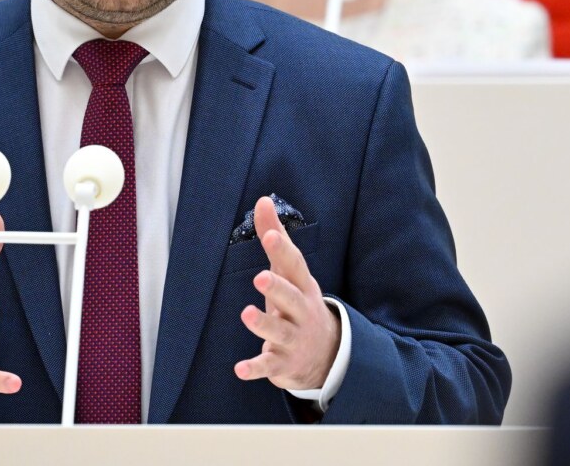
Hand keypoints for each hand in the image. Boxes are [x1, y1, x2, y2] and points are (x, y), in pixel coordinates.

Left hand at [234, 196, 339, 389]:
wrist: (329, 355)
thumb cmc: (299, 303)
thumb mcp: (290, 272)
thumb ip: (275, 237)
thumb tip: (262, 200)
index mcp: (302, 286)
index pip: (294, 266)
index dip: (283, 250)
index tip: (270, 234)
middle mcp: (300, 311)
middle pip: (291, 298)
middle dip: (278, 288)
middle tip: (260, 276)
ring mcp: (294, 338)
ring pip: (280, 331)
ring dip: (264, 323)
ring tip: (246, 314)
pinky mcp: (283, 362)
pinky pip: (269, 365)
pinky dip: (256, 368)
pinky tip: (239, 369)